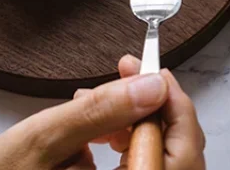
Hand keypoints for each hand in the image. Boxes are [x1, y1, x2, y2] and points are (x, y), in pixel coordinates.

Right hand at [0, 55, 205, 169]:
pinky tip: (96, 130)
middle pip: (177, 154)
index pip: (184, 149)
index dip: (174, 102)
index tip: (151, 70)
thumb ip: (101, 110)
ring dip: (138, 124)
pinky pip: (141, 168)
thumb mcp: (45, 139)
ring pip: (159, 159)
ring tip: (99, 103)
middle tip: (127, 73)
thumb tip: (152, 84)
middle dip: (154, 108)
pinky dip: (127, 144)